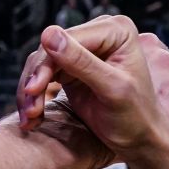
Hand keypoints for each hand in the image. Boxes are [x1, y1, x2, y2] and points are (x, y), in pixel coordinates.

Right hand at [16, 16, 168, 161]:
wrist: (140, 139)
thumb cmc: (136, 115)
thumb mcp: (112, 88)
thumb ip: (82, 62)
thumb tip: (48, 34)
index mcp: (117, 30)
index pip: (70, 37)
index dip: (48, 61)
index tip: (33, 89)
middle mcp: (100, 33)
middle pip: (52, 47)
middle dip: (37, 79)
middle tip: (28, 110)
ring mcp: (84, 49)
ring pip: (43, 61)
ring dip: (32, 89)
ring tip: (29, 116)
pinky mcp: (72, 67)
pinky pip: (44, 73)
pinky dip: (35, 94)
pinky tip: (32, 115)